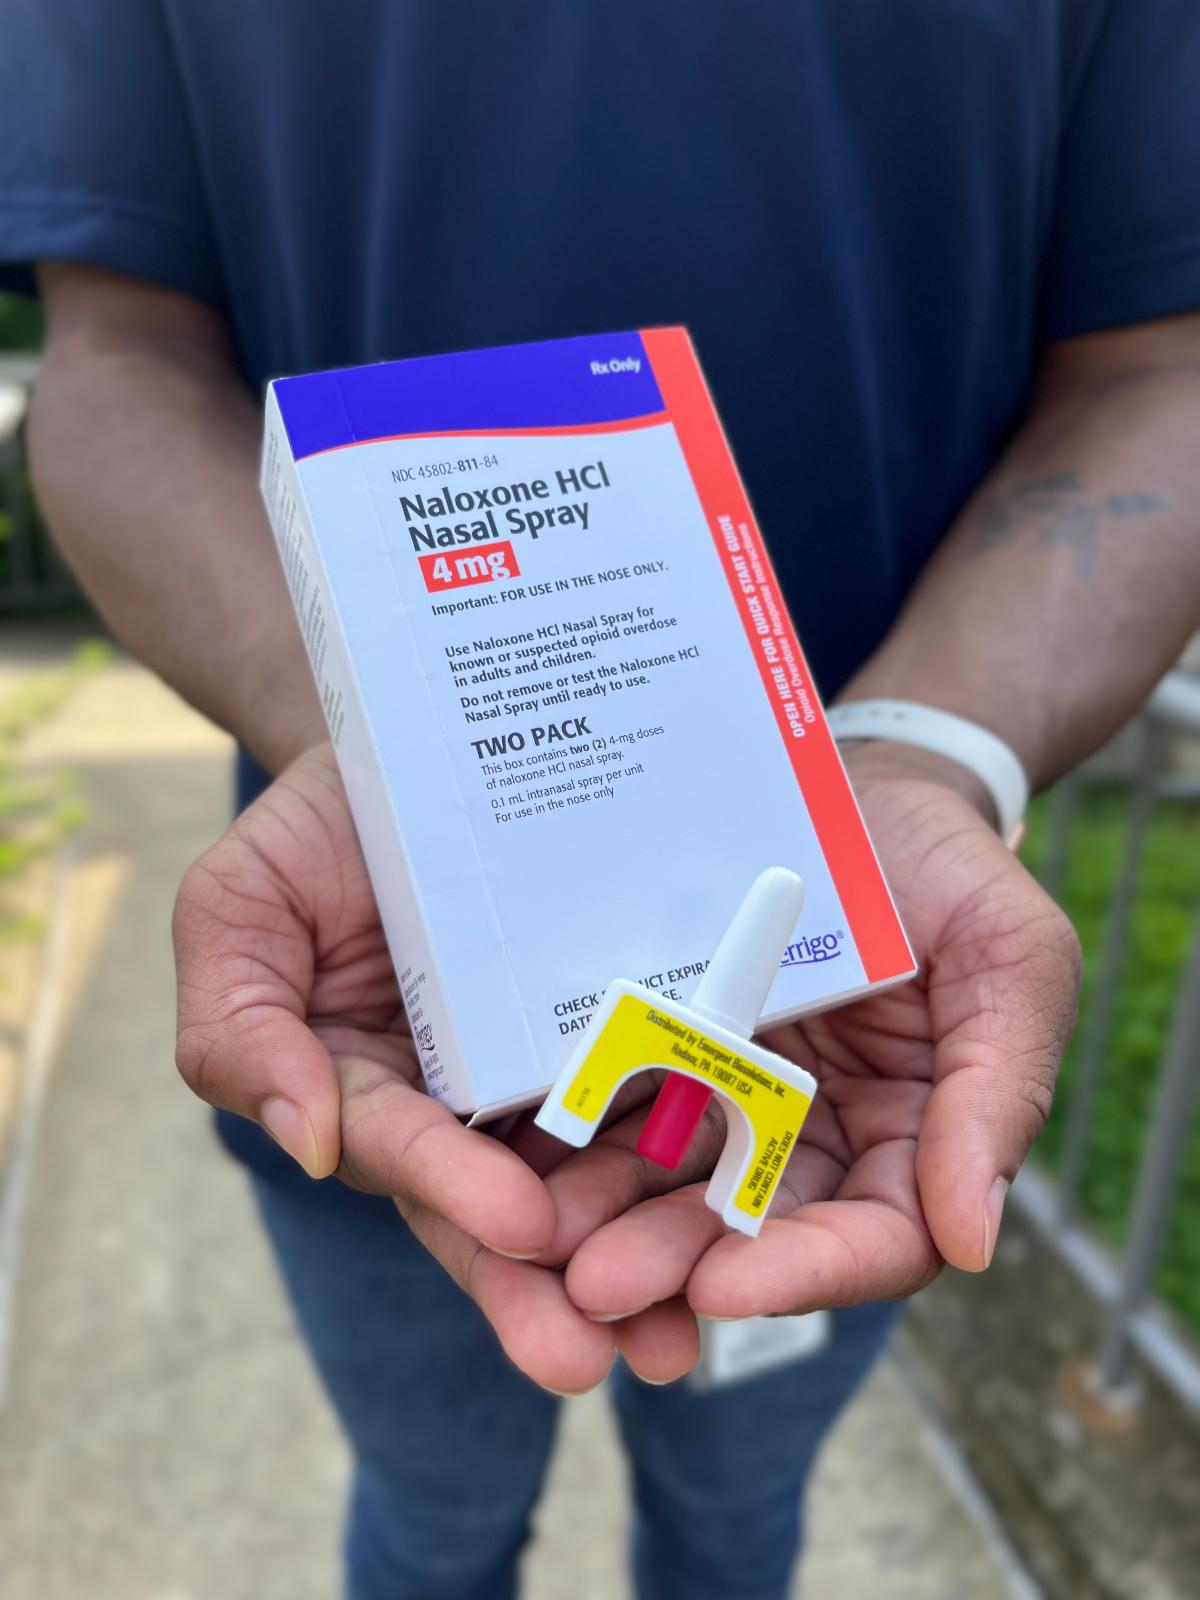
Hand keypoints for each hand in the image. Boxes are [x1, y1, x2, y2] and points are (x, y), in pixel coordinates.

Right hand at [173, 744, 693, 1393]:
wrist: (421, 758)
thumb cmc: (317, 835)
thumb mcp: (239, 911)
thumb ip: (238, 1028)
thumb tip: (302, 1141)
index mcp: (374, 1092)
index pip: (406, 1153)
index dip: (455, 1192)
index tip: (519, 1229)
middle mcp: (468, 1106)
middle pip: (502, 1212)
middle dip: (545, 1290)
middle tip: (600, 1358)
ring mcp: (553, 1075)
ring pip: (595, 1182)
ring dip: (637, 1260)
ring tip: (682, 1331)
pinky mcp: (630, 1033)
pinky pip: (668, 1097)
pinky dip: (702, 1159)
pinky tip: (750, 1209)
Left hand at [535, 743, 1081, 1325]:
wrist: (864, 781)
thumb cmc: (951, 868)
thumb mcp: (1013, 960)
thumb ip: (999, 1095)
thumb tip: (974, 1244)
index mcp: (910, 1140)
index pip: (871, 1240)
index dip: (804, 1272)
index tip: (724, 1287)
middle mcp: (814, 1138)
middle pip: (750, 1230)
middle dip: (675, 1261)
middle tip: (595, 1281)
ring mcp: (731, 1094)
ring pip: (667, 1182)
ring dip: (605, 1219)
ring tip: (536, 1237)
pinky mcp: (664, 1046)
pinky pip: (617, 1099)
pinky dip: (571, 1135)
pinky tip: (514, 1154)